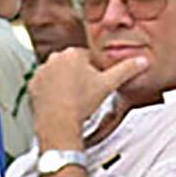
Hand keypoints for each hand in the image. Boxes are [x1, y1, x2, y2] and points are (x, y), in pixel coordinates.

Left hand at [31, 48, 149, 141]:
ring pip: (58, 74)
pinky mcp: (33, 84)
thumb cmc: (80, 103)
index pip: (88, 58)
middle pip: (72, 65)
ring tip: (74, 99)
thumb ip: (126, 70)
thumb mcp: (109, 85)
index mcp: (73, 54)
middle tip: (87, 92)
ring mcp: (41, 71)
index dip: (95, 72)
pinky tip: (61, 102)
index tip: (96, 84)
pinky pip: (45, 85)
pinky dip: (52, 91)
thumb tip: (142, 61)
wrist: (58, 122)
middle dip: (79, 76)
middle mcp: (54, 59)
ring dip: (65, 83)